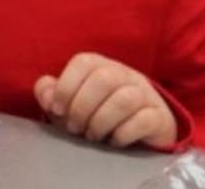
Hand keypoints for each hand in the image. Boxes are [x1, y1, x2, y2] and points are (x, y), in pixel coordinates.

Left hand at [33, 52, 177, 149]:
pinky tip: (113, 141)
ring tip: (92, 136)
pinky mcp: (159, 116)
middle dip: (82, 107)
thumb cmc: (96, 114)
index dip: (66, 86)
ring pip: (125, 98)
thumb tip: (46, 92)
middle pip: (103, 79)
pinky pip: (144, 120)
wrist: (138, 132)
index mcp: (100, 66)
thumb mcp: (69, 104)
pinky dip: (123, 133)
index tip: (57, 110)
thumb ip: (51, 94)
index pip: (83, 62)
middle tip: (74, 128)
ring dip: (101, 121)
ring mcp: (144, 93)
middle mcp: (124, 74)